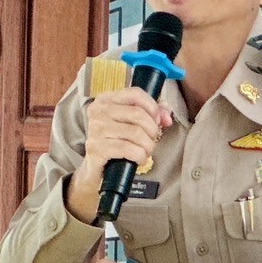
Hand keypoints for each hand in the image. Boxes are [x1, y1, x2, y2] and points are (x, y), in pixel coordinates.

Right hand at [66, 88, 173, 222]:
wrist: (98, 169)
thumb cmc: (117, 142)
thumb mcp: (133, 123)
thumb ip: (153, 113)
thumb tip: (166, 117)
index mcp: (106, 99)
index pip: (135, 93)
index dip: (152, 107)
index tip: (158, 120)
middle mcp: (98, 111)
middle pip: (138, 114)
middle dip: (152, 129)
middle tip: (152, 139)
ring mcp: (95, 130)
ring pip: (135, 132)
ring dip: (148, 145)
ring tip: (146, 151)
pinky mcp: (96, 148)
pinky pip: (127, 149)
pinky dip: (140, 155)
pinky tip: (140, 159)